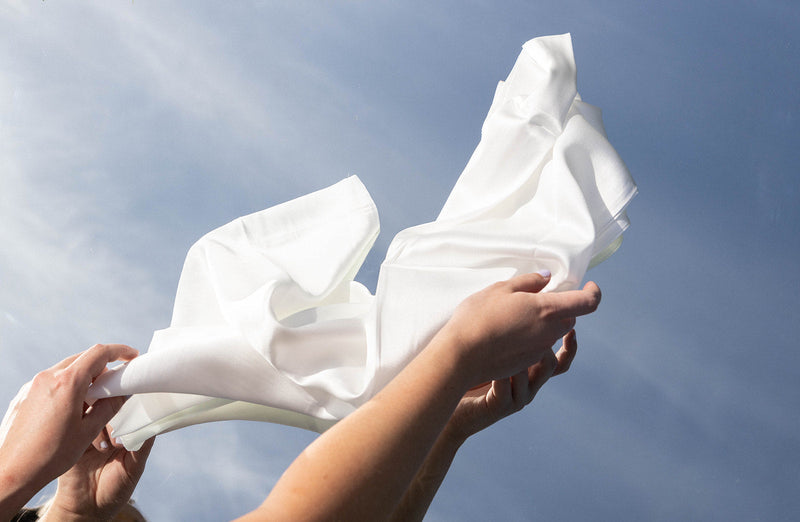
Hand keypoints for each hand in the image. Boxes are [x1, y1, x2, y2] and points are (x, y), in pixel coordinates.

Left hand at [0, 344, 137, 516]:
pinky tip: (73, 407)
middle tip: (115, 383)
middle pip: (83, 358)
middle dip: (103, 366)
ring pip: (68, 368)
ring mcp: (34, 385)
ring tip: (94, 399)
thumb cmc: (50, 455)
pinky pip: (53, 380)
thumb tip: (124, 393)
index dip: (121, 351)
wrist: (13, 471)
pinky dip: (69, 385)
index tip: (132, 356)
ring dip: (85, 376)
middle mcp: (49, 377)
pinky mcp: (26, 395)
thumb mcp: (88, 431)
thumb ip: (110, 406)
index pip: (100, 353)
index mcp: (68, 383)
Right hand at [440, 271, 598, 385]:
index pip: (587, 303)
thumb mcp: (500, 289)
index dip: (594, 292)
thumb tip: (546, 278)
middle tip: (535, 297)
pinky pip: (538, 345)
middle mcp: (550, 331)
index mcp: (547, 310)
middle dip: (560, 307)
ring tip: (514, 314)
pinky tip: (506, 332)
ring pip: (553, 331)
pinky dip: (530, 336)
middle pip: (569, 318)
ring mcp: (540, 349)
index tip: (589, 285)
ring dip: (544, 321)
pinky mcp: (528, 362)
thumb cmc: (478, 317)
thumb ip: (528, 282)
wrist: (461, 356)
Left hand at [445, 329, 577, 443]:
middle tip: (534, 329)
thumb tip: (522, 303)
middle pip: (550, 366)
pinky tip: (488, 365)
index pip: (560, 361)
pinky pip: (505, 389)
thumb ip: (511, 335)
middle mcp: (528, 385)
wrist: (452, 406)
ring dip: (518, 359)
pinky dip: (499, 375)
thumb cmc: (471, 374)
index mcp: (530, 371)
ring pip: (528, 376)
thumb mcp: (495, 351)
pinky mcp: (499, 407)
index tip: (571, 326)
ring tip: (505, 344)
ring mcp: (515, 397)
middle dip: (544, 345)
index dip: (570, 345)